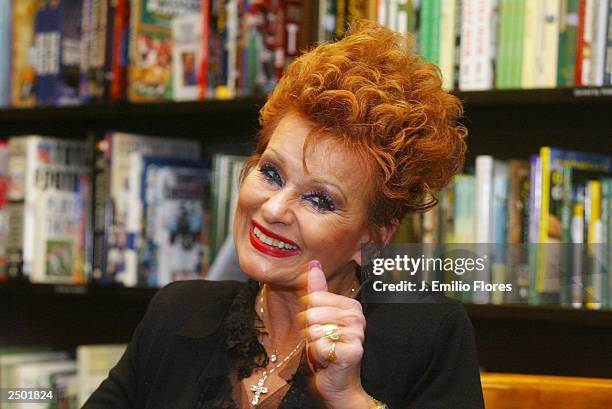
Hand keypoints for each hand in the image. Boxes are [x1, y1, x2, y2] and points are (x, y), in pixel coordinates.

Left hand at [299, 261, 370, 407]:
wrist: (338, 381)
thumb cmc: (328, 348)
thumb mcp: (319, 317)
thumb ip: (317, 291)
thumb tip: (313, 264)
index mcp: (350, 305)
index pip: (313, 298)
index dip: (307, 314)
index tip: (318, 326)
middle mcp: (357, 317)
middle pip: (312, 313)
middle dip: (308, 330)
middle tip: (320, 340)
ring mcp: (357, 334)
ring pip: (315, 330)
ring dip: (313, 344)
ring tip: (323, 349)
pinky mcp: (353, 352)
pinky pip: (319, 346)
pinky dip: (317, 355)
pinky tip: (327, 359)